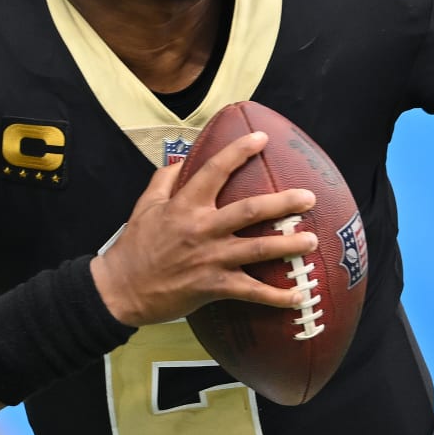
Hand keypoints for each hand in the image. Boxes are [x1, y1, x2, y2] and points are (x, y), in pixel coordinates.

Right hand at [91, 130, 317, 326]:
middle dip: (283, 203)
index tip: (262, 138)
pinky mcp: (213, 287)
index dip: (239, 151)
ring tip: (312, 240)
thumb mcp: (145, 205)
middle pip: (250, 211)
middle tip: (308, 197)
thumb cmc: (135, 246)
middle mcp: (202, 229)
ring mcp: (210, 259)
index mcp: (185, 205)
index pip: (215, 170)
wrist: (121, 289)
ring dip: (288, 245)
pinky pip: (251, 292)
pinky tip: (299, 296)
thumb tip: (184, 158)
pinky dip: (277, 296)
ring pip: (257, 249)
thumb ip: (165, 179)